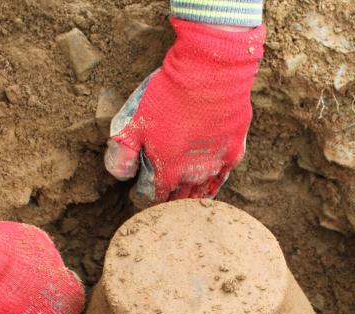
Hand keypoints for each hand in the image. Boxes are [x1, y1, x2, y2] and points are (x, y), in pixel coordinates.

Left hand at [105, 18, 265, 203]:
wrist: (209, 74)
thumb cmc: (168, 95)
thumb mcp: (133, 122)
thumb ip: (123, 154)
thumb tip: (122, 176)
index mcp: (166, 171)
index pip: (155, 195)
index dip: (147, 193)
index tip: (144, 188)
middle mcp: (192, 175)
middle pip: (179, 197)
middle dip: (170, 198)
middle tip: (164, 194)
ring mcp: (215, 165)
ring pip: (201, 191)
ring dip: (191, 195)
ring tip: (184, 198)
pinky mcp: (233, 152)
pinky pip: (222, 178)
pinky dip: (213, 184)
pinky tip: (208, 186)